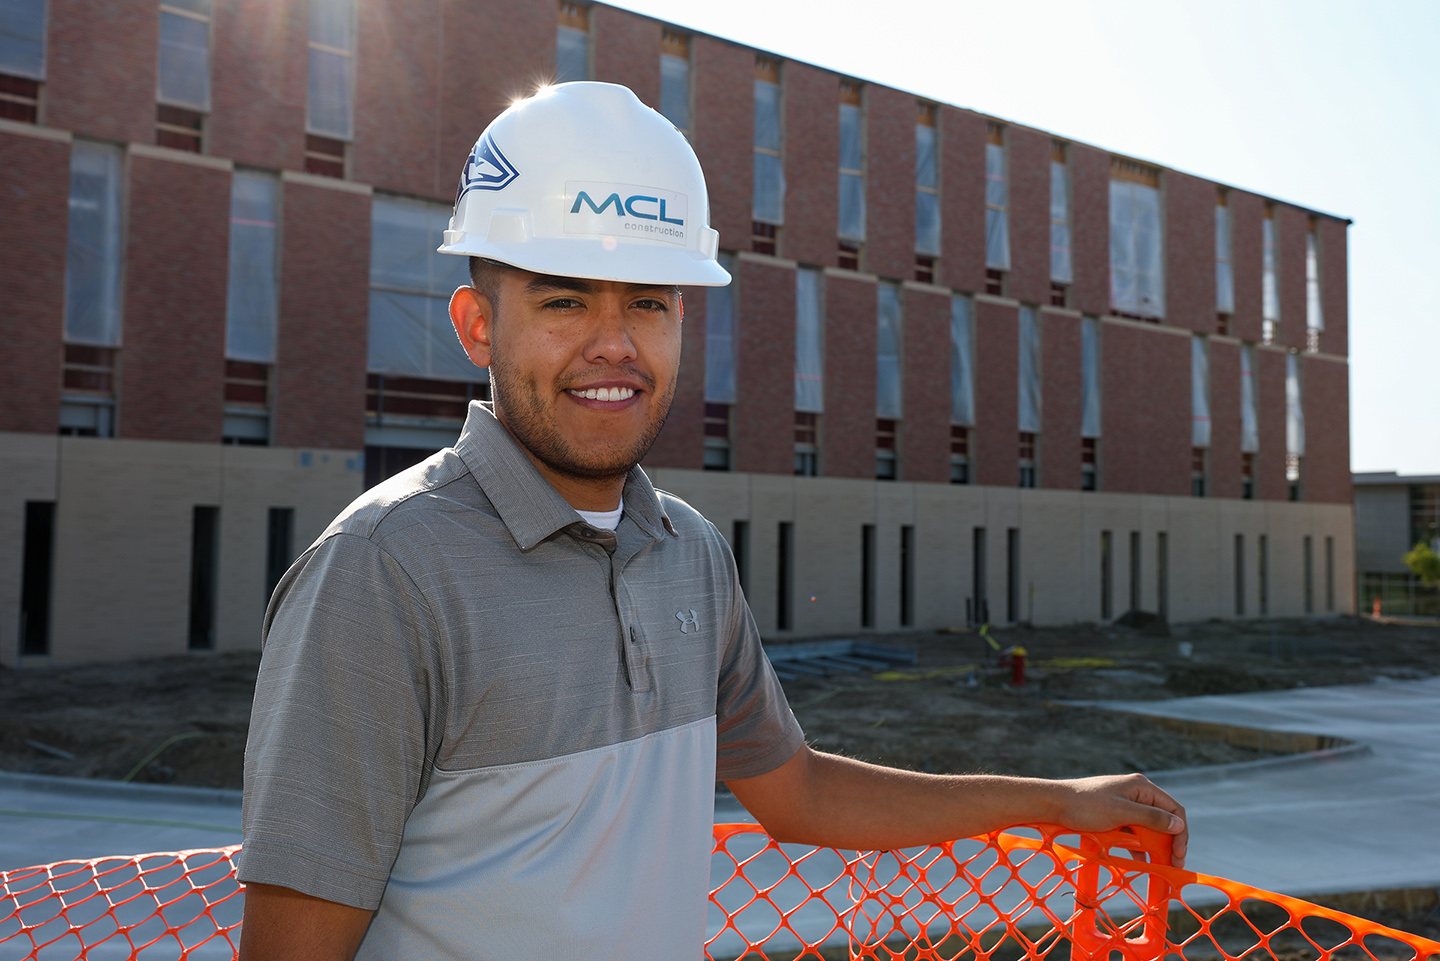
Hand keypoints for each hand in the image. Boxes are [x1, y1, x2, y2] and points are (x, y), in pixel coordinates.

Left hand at [1049, 773, 1187, 867]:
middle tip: (1172, 865)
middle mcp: (1136, 793)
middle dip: (1169, 842)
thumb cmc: (1085, 805)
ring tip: (1158, 866)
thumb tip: (1178, 825)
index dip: (1180, 833)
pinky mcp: (1114, 815)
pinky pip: (1133, 831)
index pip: (1173, 809)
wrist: (1053, 804)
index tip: (1179, 855)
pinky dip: (1138, 846)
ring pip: (1148, 828)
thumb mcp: (1121, 813)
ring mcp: (1125, 804)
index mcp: (1141, 787)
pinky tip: (1140, 861)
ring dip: (1154, 846)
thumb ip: (1151, 819)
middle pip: (1162, 820)